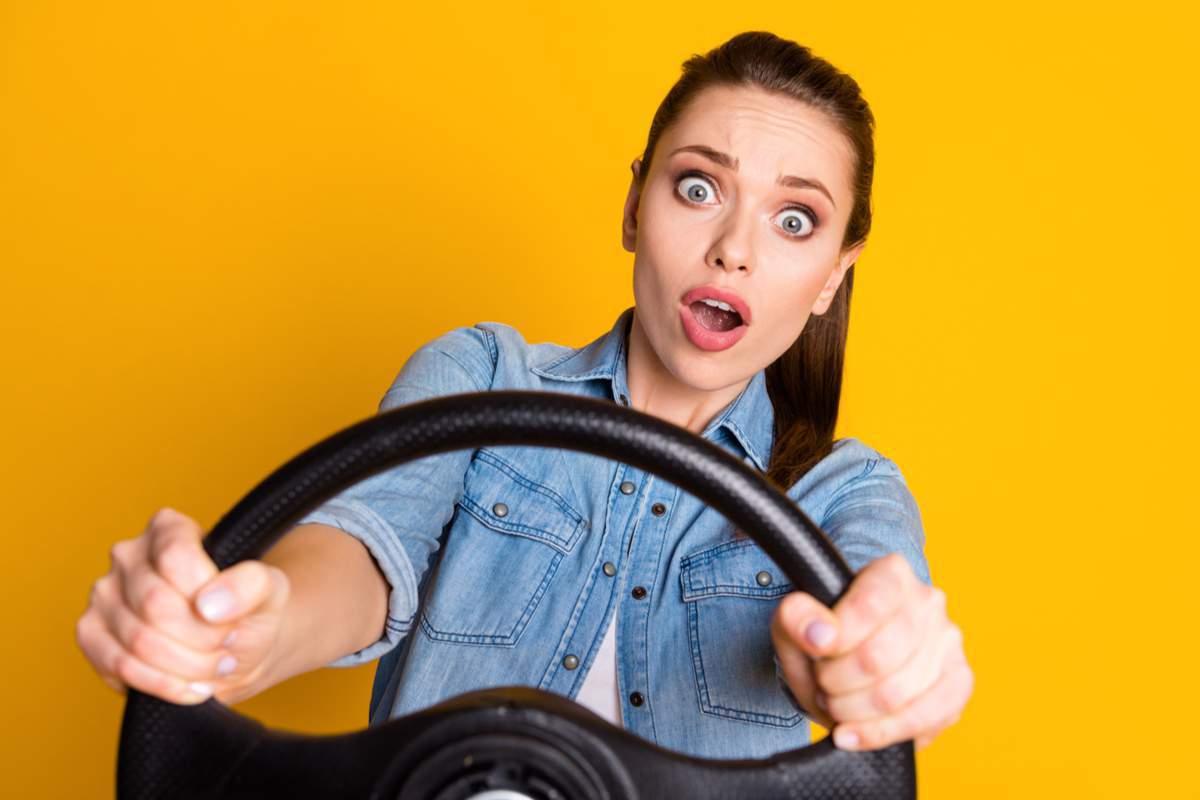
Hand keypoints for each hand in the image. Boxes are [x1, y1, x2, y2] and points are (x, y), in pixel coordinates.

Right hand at [75, 507, 290, 705]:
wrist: (233, 651)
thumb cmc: (249, 612)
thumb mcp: (270, 590)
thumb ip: (252, 583)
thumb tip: (208, 604)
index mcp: (169, 529)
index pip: (177, 559)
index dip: (212, 596)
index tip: (233, 616)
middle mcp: (128, 555)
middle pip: (157, 604)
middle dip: (203, 638)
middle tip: (227, 644)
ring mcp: (103, 595)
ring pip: (139, 641)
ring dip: (188, 665)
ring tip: (214, 664)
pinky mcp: (90, 635)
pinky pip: (119, 667)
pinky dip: (163, 684)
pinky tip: (191, 686)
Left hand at [770, 553, 972, 750]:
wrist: (852, 658)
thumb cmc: (827, 636)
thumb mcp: (795, 621)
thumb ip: (796, 618)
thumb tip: (821, 636)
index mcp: (890, 574)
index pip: (869, 606)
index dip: (837, 640)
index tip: (817, 653)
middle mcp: (927, 602)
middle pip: (878, 658)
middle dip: (836, 682)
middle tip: (823, 683)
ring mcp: (948, 643)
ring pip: (896, 695)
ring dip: (851, 711)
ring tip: (836, 703)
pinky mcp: (959, 682)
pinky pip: (924, 719)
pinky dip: (880, 733)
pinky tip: (854, 733)